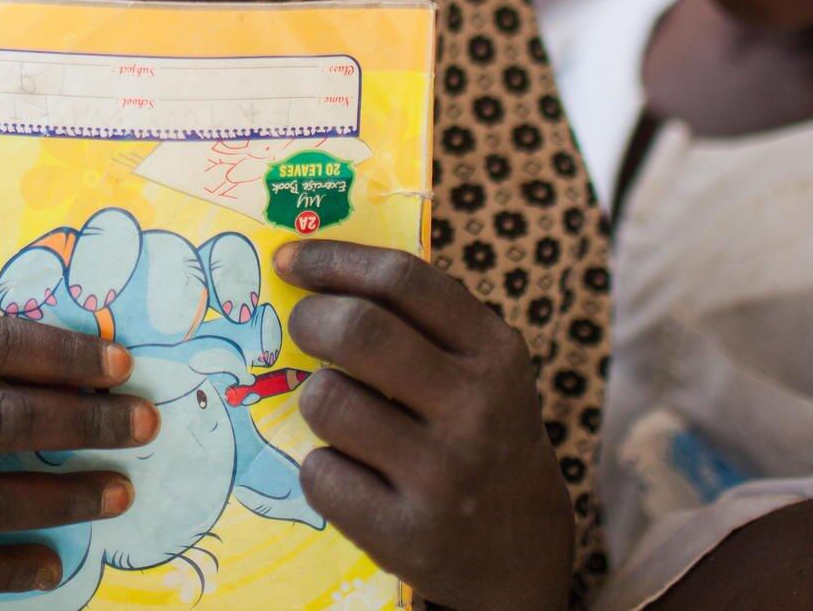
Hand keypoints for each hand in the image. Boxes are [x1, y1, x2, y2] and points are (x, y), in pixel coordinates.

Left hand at [275, 241, 572, 610]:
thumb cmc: (479, 435)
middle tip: (301, 327)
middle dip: (309, 319)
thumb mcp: (481, 370)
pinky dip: (322, 470)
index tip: (289, 260)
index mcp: (495, 353)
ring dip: (316, 400)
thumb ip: (418, 322)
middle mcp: (477, 408)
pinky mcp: (408, 535)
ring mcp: (444, 475)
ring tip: (340, 414)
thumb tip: (309, 268)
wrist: (523, 554)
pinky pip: (321, 476)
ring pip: (328, 401)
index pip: (402, 279)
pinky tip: (352, 476)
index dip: (333, 260)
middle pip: (357, 330)